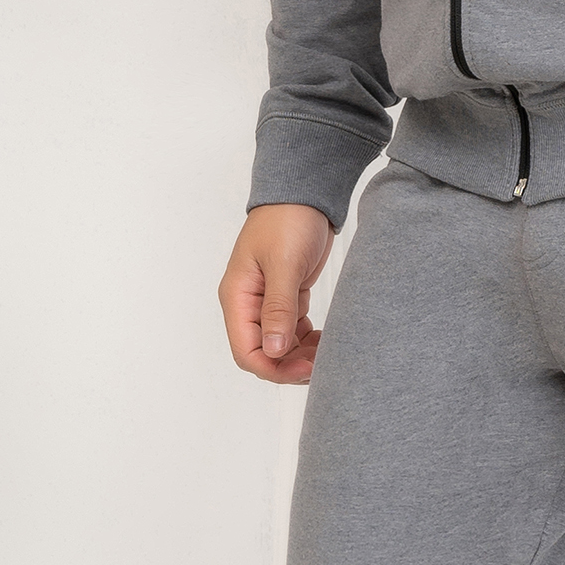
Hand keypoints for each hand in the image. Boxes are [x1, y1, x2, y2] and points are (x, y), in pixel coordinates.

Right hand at [220, 201, 334, 384]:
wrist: (304, 193)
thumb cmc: (287, 220)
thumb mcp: (284, 265)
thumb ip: (278, 309)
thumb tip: (272, 349)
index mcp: (238, 297)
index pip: (246, 351)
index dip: (273, 368)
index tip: (304, 370)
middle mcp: (248, 303)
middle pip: (262, 353)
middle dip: (289, 365)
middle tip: (320, 366)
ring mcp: (267, 301)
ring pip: (279, 345)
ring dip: (300, 356)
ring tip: (327, 354)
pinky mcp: (286, 296)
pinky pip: (292, 330)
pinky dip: (308, 341)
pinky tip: (326, 341)